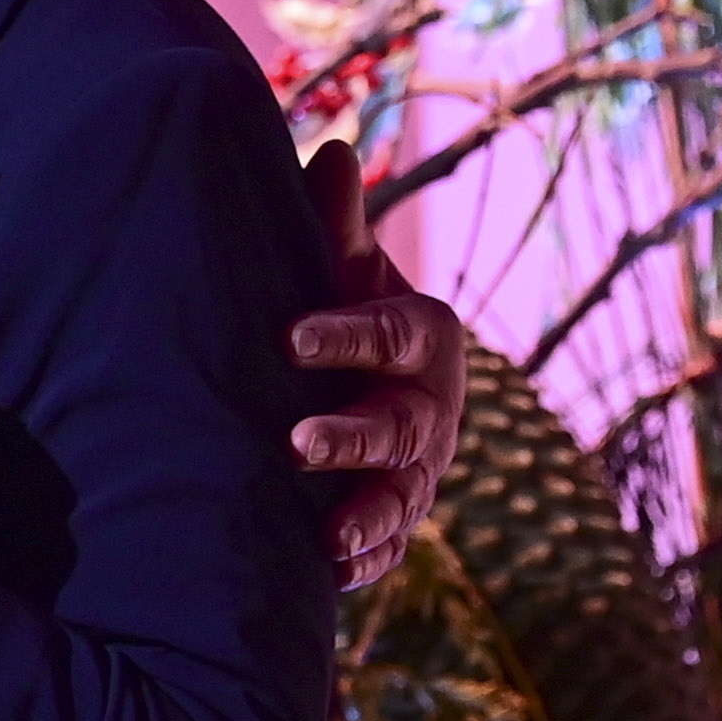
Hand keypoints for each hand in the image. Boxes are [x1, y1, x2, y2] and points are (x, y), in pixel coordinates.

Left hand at [287, 138, 466, 590]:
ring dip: (367, 514)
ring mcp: (421, 467)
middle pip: (402, 424)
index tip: (287, 337)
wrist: (359, 375)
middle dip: (351, 435)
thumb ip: (333, 220)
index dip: (346, 335)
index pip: (393, 333)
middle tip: (294, 441)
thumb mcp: (339, 263)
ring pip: (403, 494)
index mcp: (425, 336)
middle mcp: (434, 405)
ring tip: (325, 533)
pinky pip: (392, 544)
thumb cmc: (341, 304)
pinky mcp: (399, 516)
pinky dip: (366, 560)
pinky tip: (329, 571)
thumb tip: (334, 150)